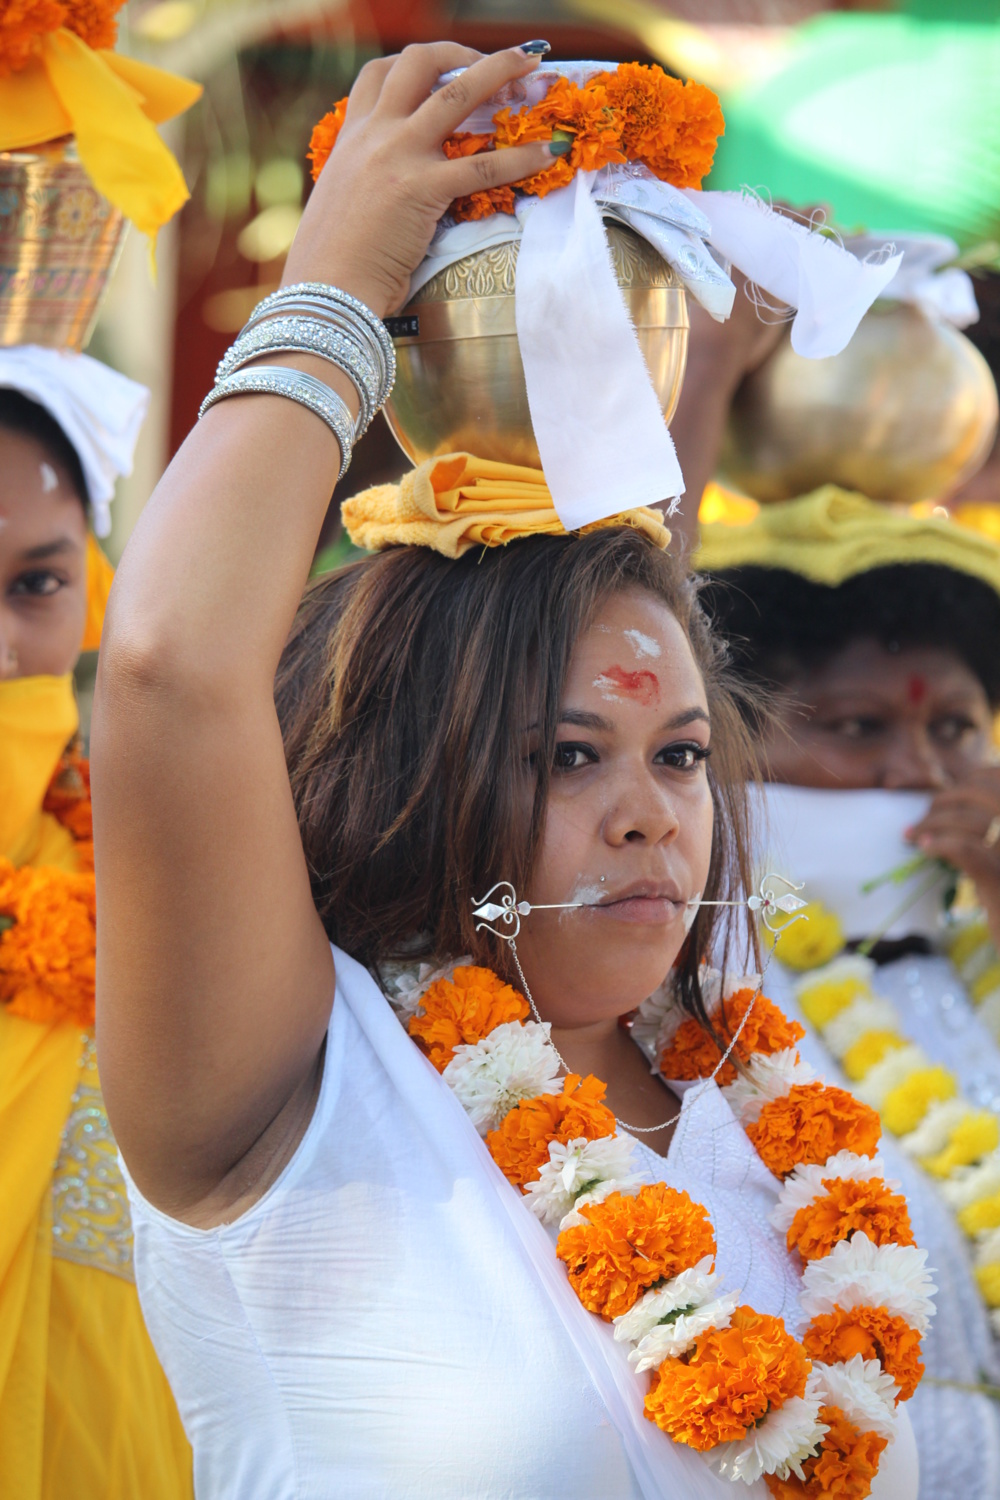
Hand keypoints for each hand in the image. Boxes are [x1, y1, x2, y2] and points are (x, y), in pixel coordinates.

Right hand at [282, 43, 557, 315]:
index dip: (415, 64)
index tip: (445, 70)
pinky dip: (521, 157)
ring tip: (535, 72)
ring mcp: (397, 156)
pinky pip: (483, 165)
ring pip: (455, 93)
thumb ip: (365, 184)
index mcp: (351, 139)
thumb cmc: (332, 266)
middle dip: (462, 54)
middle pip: (418, 62)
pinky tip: (547, 153)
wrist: (326, 292)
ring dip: (500, 72)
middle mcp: (372, 135)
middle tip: (498, 66)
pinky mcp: (422, 189)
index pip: (379, 75)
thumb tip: (386, 195)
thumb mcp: (341, 206)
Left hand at [906, 765, 999, 948]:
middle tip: (921, 822)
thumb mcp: (998, 846)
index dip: (967, 781)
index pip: (998, 777)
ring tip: (912, 837)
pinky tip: (925, 850)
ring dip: (933, 824)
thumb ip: (985, 820)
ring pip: (970, 821)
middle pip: (982, 794)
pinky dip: (941, 845)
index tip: (944, 799)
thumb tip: (945, 798)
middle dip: (944, 802)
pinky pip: (967, 850)